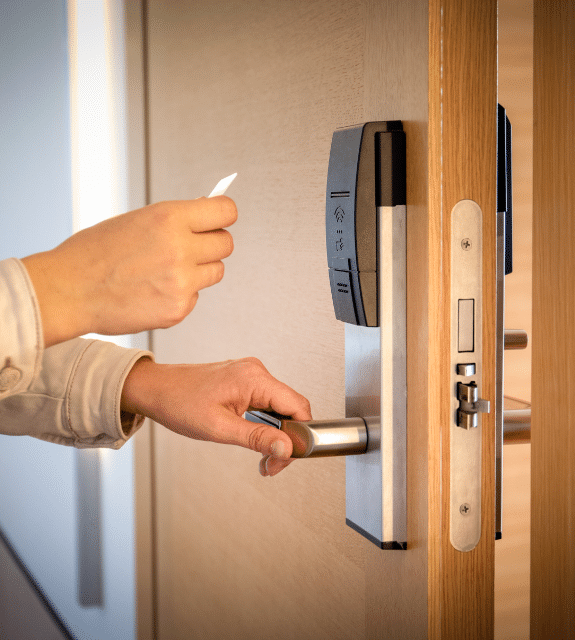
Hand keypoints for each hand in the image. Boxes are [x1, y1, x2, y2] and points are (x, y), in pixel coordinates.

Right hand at [21, 197, 236, 346]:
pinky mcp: (178, 310)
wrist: (69, 291)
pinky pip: (195, 296)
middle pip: (226, 244)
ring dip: (200, 270)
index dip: (222, 216)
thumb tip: (208, 214)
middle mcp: (180, 249)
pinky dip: (181, 294)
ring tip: (167, 270)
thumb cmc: (96, 253)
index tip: (218, 220)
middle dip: (212, 244)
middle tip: (192, 247)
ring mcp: (181, 283)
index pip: (226, 211)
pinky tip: (154, 291)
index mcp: (169, 218)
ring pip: (216, 272)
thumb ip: (175, 219)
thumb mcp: (137, 220)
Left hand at [121, 357, 311, 475]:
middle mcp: (256, 371)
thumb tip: (286, 447)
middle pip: (291, 409)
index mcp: (254, 378)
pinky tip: (254, 439)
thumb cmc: (178, 403)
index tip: (288, 457)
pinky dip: (265, 424)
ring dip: (274, 435)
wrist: (155, 389)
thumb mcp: (219, 428)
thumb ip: (256, 438)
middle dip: (286, 440)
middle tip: (271, 464)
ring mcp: (250, 375)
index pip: (297, 406)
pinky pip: (266, 403)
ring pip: (280, 408)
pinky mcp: (244, 381)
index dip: (300, 435)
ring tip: (261, 457)